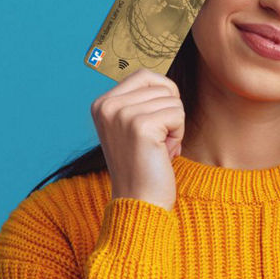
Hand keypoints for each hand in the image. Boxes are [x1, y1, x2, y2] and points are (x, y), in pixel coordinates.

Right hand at [90, 67, 184, 211]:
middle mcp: (107, 105)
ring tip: (157, 149)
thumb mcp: (133, 127)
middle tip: (157, 141)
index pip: (145, 75)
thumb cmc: (143, 166)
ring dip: (174, 126)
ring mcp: (121, 114)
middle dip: (169, 113)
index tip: (153, 127)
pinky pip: (178, 114)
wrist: (139, 203)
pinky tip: (163, 154)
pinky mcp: (140, 126)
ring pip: (173, 100)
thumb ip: (142, 101)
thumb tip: (166, 80)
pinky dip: (178, 135)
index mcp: (101, 103)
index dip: (162, 97)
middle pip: (161, 85)